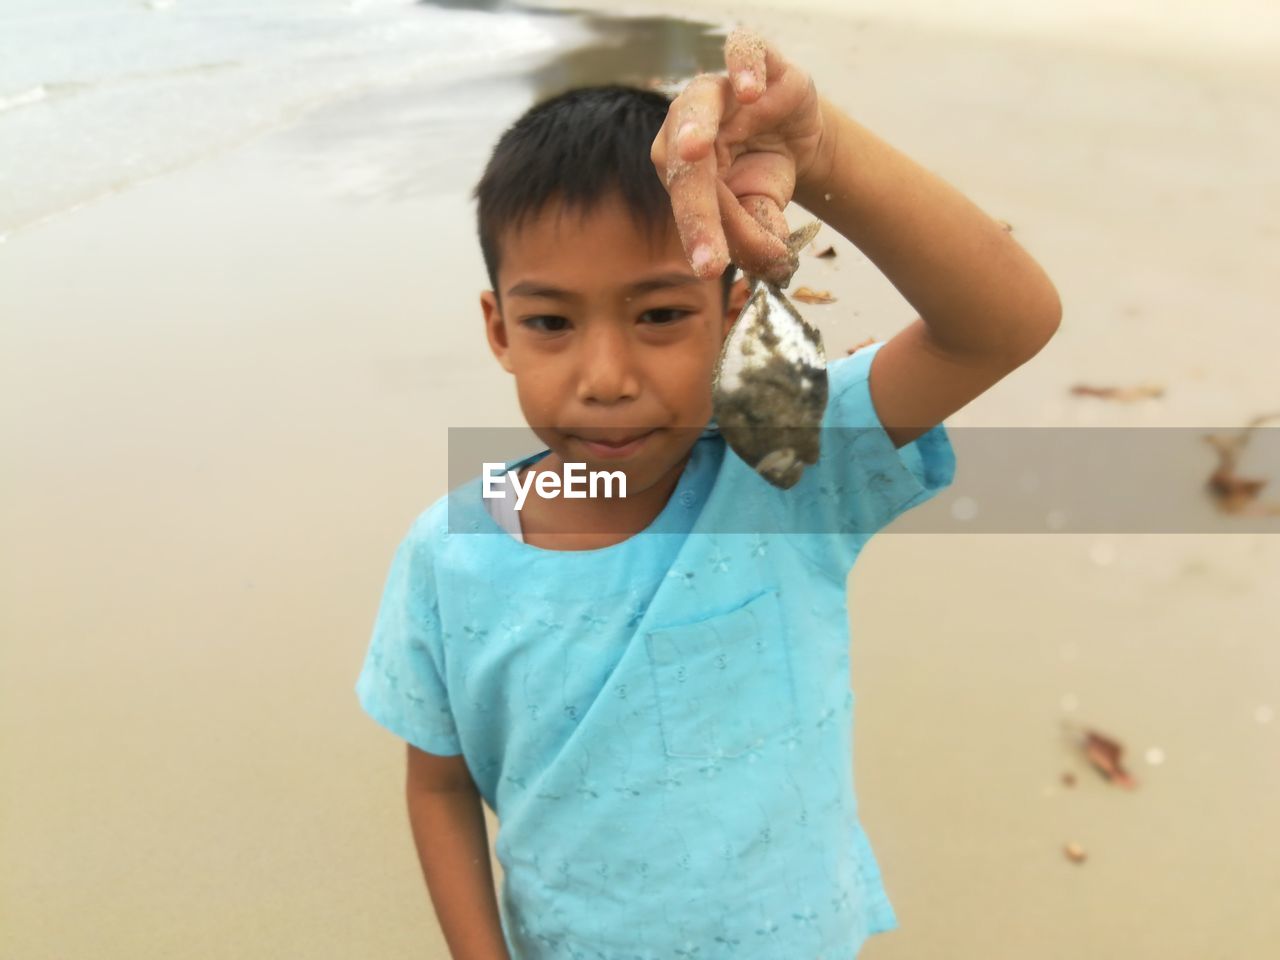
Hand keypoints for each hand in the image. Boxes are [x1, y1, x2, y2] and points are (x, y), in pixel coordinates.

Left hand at [651, 28, 827, 282]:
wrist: (796, 135)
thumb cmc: (763, 174)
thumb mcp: (762, 210)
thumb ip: (756, 233)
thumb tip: (769, 259)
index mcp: (681, 169)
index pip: (684, 202)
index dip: (699, 233)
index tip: (711, 268)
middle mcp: (689, 127)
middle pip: (680, 160)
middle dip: (692, 198)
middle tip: (700, 225)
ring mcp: (721, 91)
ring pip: (697, 102)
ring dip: (694, 125)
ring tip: (696, 151)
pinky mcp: (758, 62)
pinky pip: (742, 52)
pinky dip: (744, 65)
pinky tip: (751, 91)